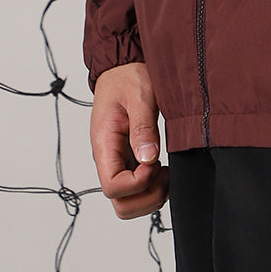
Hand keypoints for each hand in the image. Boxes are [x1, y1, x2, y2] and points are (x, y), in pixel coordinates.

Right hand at [89, 61, 169, 218]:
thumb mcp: (139, 96)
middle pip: (120, 204)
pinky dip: (151, 188)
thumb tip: (148, 159)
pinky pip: (135, 188)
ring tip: (166, 172)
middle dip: (147, 198)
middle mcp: (108, 159)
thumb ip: (143, 127)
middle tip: (164, 174)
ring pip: (128, 202)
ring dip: (150, 196)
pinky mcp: (127, 160)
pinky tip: (163, 169)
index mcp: (104, 144)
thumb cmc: (128, 77)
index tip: (155, 164)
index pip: (113, 187)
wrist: (122, 66)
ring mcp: (117, 162)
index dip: (138, 184)